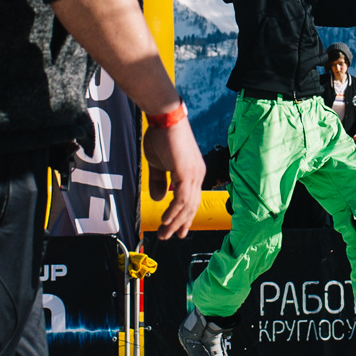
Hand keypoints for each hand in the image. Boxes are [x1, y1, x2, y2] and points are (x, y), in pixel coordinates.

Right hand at [145, 117, 205, 237]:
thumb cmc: (161, 137)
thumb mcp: (157, 164)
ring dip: (174, 222)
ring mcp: (194, 174)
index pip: (191, 200)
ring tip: (164, 233)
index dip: (184, 217)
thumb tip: (160, 199)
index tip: (177, 230)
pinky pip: (181, 199)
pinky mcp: (187, 173)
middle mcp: (197, 175)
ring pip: (186, 206)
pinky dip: (174, 212)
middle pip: (191, 207)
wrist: (165, 118)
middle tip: (169, 237)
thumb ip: (159, 182)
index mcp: (193, 173)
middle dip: (179, 224)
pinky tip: (166, 221)